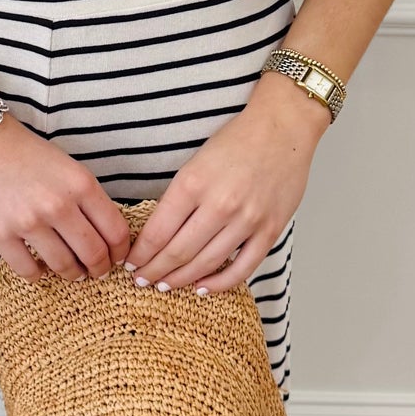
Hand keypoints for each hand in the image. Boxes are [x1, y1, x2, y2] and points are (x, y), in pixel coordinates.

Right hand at [0, 99, 132, 281]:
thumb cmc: (24, 152)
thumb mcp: (68, 167)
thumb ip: (87, 198)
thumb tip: (103, 235)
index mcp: (81, 185)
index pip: (115, 231)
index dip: (120, 252)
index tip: (117, 258)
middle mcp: (58, 206)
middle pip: (93, 254)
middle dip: (99, 269)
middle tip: (96, 272)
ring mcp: (29, 222)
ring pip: (64, 266)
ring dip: (72, 274)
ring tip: (71, 272)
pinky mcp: (0, 235)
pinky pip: (28, 271)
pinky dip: (38, 275)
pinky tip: (39, 268)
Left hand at [125, 85, 326, 293]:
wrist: (283, 128)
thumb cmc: (237, 141)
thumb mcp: (195, 163)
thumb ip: (179, 198)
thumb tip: (158, 235)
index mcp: (193, 183)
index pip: (158, 232)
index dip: (141, 254)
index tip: (131, 263)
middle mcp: (219, 204)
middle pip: (178, 253)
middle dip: (154, 271)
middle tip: (141, 280)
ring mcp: (247, 220)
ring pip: (206, 264)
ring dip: (181, 279)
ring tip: (166, 285)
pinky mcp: (270, 230)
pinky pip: (242, 268)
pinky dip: (220, 283)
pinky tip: (202, 287)